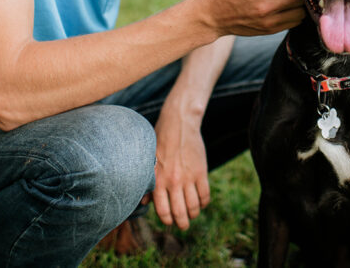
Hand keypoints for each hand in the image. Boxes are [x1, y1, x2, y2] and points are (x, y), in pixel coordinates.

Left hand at [151, 107, 209, 230]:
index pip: (163, 210)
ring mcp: (188, 178)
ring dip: (194, 214)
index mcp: (158, 180)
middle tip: (183, 225)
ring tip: (193, 214)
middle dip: (182, 223)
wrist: (179, 124)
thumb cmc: (160, 141)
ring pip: (193, 206)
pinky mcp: (200, 172)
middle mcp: (172, 182)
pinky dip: (204, 202)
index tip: (170, 222)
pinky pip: (205, 194)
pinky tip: (202, 202)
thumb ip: (148, 182)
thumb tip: (144, 202)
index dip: (167, 220)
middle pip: (179, 212)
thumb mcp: (149, 162)